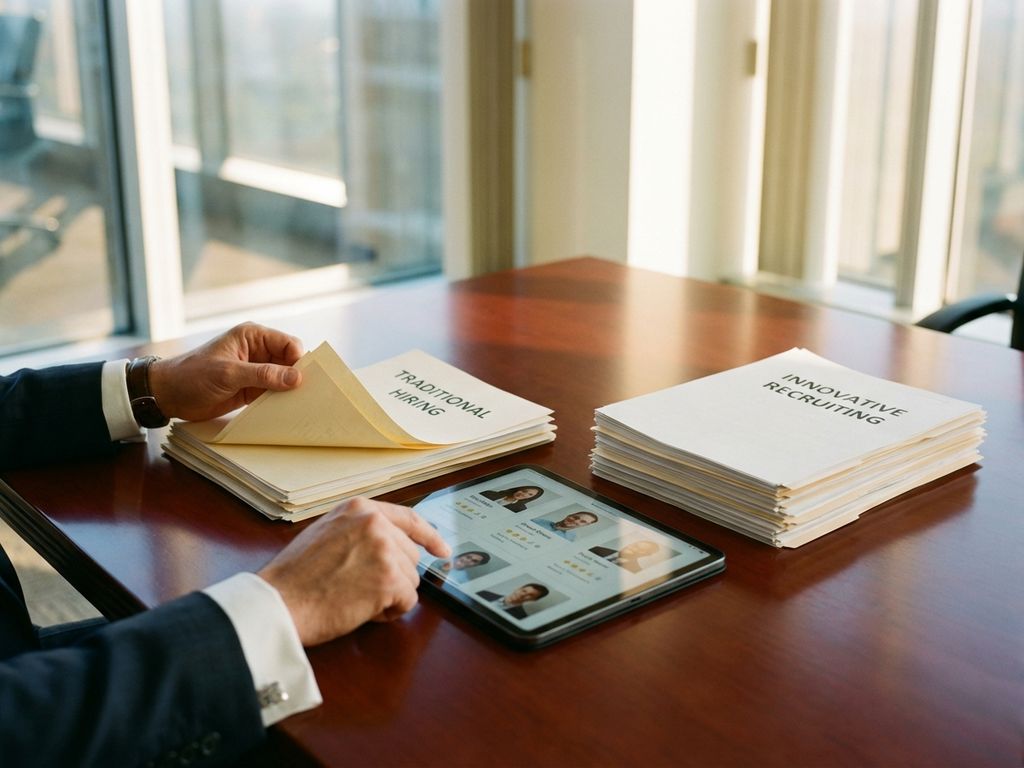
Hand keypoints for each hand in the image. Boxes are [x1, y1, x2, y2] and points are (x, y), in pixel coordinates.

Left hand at [148, 322, 303, 421]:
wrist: (167, 395)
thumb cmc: (192, 376)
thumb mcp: (229, 373)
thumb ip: (263, 375)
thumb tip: (297, 378)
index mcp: (253, 336)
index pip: (288, 344)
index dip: (299, 360)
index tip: (305, 380)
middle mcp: (258, 351)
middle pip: (290, 362)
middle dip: (298, 377)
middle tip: (308, 395)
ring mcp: (256, 371)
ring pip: (284, 379)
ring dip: (290, 391)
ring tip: (301, 406)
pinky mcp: (252, 388)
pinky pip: (274, 393)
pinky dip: (280, 401)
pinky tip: (288, 411)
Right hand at [258, 498, 450, 645]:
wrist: (279, 601)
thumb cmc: (295, 576)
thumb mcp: (327, 532)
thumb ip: (359, 531)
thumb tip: (390, 543)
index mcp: (359, 509)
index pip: (408, 518)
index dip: (429, 536)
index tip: (441, 548)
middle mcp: (375, 523)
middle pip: (410, 554)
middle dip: (394, 575)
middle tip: (361, 588)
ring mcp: (384, 549)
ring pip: (411, 579)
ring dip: (390, 595)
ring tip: (355, 597)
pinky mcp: (389, 579)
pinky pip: (408, 601)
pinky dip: (390, 612)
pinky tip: (363, 610)